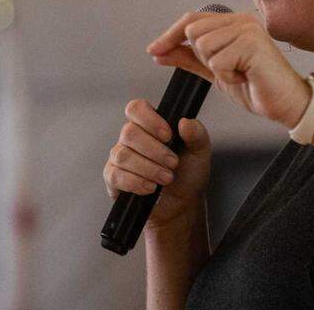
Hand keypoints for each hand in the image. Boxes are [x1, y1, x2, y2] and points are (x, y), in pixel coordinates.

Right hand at [102, 99, 212, 230]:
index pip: (136, 108)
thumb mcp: (200, 152)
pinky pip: (115, 175)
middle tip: (173, 163)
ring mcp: (119, 157)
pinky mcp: (113, 178)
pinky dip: (136, 182)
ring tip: (167, 178)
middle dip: (155, 151)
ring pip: (123, 155)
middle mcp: (130, 138)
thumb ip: (196, 134)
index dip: (150, 120)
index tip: (168, 135)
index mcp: (149, 125)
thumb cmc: (188, 173)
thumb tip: (185, 122)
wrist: (182, 203)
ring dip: (149, 168)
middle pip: (129, 133)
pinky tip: (151, 187)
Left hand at [146, 11, 310, 129]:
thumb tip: (159, 52)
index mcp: (233, 22)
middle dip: (202, 57)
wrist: (286, 104)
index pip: (191, 20)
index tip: (153, 51)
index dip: (170, 35)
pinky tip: (246, 77)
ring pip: (204, 46)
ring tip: (239, 73)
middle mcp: (241, 20)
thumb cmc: (256, 86)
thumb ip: (189, 58)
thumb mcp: (215, 72)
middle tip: (228, 69)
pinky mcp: (253, 44)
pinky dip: (228, 77)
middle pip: (193, 31)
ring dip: (217, 69)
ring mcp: (248, 30)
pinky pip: (218, 62)